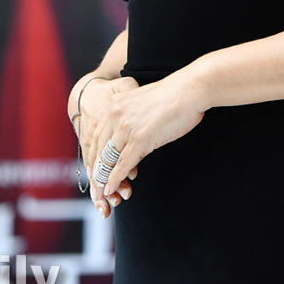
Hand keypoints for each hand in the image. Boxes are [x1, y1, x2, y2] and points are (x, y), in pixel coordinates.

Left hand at [89, 70, 204, 199]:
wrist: (189, 90)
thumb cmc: (174, 95)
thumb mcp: (143, 102)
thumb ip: (133, 116)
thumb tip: (133, 132)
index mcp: (116, 103)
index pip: (97, 134)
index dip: (95, 154)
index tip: (94, 168)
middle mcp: (115, 114)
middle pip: (99, 148)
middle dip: (96, 170)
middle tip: (94, 186)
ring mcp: (126, 127)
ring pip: (108, 159)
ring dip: (103, 179)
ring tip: (100, 193)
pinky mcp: (139, 139)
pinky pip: (122, 164)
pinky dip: (115, 179)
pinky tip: (111, 188)